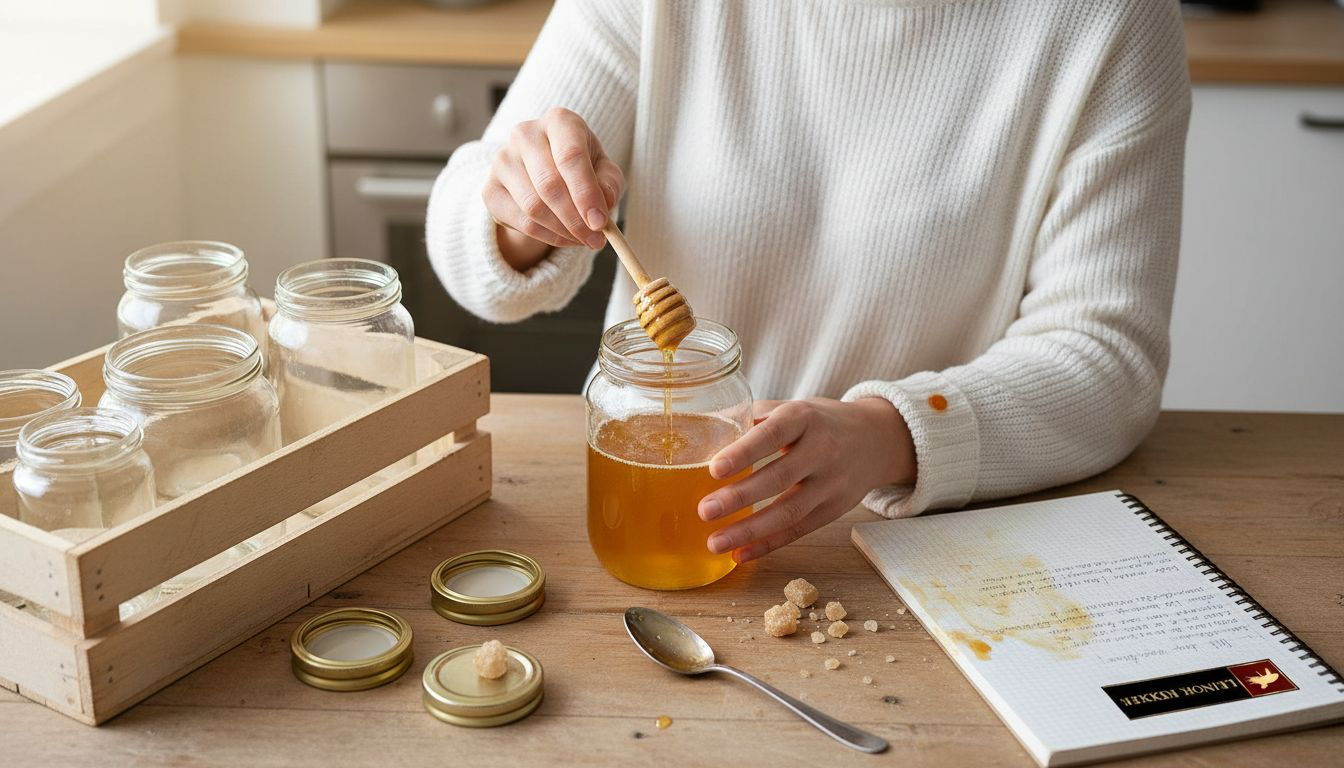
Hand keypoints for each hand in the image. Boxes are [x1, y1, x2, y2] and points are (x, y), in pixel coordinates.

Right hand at [482, 107, 624, 270]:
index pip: (570, 157)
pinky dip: (547, 236)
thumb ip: (609, 183)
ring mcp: (503, 160)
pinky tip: (564, 237)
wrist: (547, 174)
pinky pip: (521, 221)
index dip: (586, 193)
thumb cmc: (581, 169)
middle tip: (596, 240)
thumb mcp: (604, 172)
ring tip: (583, 239)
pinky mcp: (490, 188)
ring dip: (563, 231)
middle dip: (576, 220)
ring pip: (534, 206)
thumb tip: (604, 202)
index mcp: (559, 122)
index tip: (600, 223)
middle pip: (549, 184)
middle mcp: (526, 134)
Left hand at [697, 397, 916, 562]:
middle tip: (704, 511)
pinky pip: (798, 530)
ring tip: (714, 542)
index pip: (773, 434)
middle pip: (780, 477)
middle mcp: (823, 449)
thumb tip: (701, 427)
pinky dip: (768, 545)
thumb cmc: (819, 421)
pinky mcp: (834, 509)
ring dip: (750, 530)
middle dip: (740, 497)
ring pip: (790, 511)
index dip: (745, 452)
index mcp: (805, 417)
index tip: (714, 468)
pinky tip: (739, 555)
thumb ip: (751, 417)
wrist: (876, 439)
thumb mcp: (792, 407)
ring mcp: (832, 483)